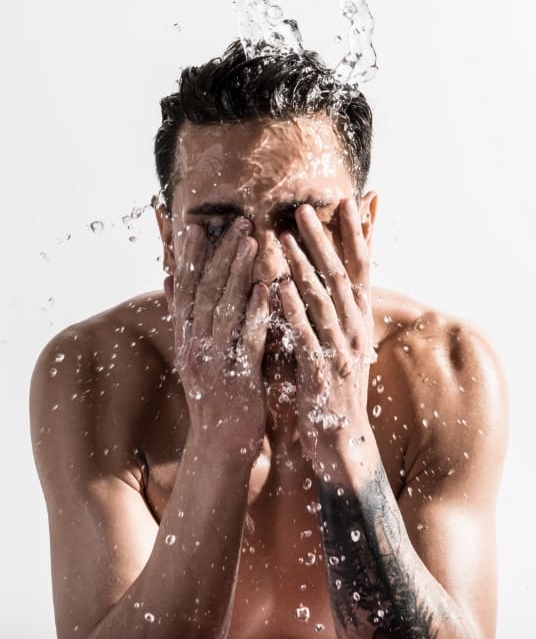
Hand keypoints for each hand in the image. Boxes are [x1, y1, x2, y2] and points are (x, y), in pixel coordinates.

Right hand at [164, 218, 269, 461]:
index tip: (197, 225)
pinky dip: (254, 312)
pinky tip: (264, 288)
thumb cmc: (215, 395)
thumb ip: (184, 318)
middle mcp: (194, 347)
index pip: (184, 291)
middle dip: (219, 255)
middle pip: (204, 293)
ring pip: (223, 310)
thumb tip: (166, 280)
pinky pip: (246, 340)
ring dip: (236, 273)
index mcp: (186, 340)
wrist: (221, 445)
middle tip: (237, 222)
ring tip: (251, 241)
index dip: (189, 257)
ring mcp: (214, 363)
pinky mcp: (237, 378)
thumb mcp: (193, 355)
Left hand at [278, 198, 374, 470]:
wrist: (342, 440)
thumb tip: (327, 275)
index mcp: (358, 318)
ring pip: (322, 300)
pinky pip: (306, 335)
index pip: (360, 266)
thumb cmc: (333, 385)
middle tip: (304, 208)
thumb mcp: (339, 341)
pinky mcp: (322, 372)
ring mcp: (340, 350)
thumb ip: (332, 307)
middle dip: (323, 239)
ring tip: (281, 237)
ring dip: (303, 267)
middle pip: (341, 275)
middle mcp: (354, 328)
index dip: (355, 232)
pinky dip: (292, 310)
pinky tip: (277, 288)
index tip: (347, 198)